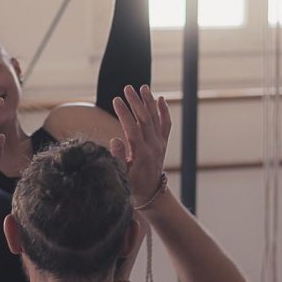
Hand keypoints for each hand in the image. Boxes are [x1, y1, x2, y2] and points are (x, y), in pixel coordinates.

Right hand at [110, 85, 170, 205]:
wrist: (150, 194)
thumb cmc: (132, 186)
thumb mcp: (121, 176)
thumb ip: (117, 158)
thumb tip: (115, 139)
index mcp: (141, 154)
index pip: (132, 128)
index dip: (124, 113)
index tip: (116, 100)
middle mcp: (153, 146)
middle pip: (145, 119)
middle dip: (136, 102)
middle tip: (126, 88)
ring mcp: (160, 143)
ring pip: (156, 118)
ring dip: (149, 101)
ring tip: (142, 87)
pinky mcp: (163, 143)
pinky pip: (166, 124)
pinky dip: (164, 111)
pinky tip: (160, 99)